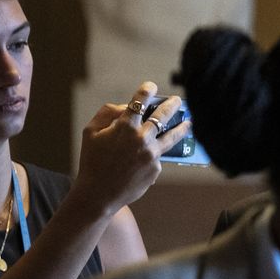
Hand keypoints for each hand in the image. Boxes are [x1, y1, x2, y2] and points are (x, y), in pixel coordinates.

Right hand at [68, 82, 189, 217]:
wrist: (99, 193)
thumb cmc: (92, 161)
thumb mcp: (91, 133)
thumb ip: (107, 114)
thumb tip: (126, 106)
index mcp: (124, 126)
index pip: (138, 102)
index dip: (146, 91)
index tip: (152, 86)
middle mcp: (142, 138)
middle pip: (162, 116)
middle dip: (172, 105)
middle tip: (178, 100)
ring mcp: (152, 153)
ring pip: (172, 136)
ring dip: (182, 127)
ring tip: (189, 122)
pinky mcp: (157, 167)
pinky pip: (157, 156)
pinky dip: (154, 153)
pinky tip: (149, 156)